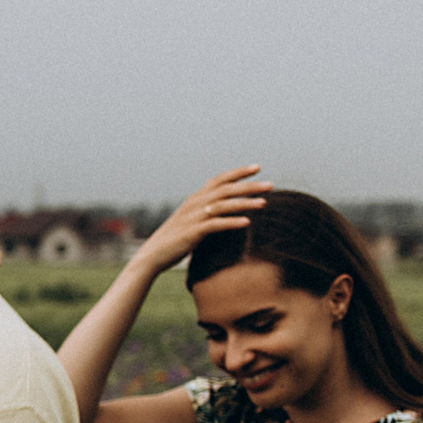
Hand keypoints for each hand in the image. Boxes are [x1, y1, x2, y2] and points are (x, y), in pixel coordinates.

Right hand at [133, 166, 271, 276]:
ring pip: (223, 205)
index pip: (219, 180)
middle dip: (249, 186)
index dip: (238, 172)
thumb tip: (226, 210)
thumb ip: (207, 212)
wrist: (152, 255)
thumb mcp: (191, 220)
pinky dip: (231, 222)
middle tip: (270, 185)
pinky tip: (247, 222)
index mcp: (195, 199)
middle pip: (225, 189)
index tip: (258, 167)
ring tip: (264, 203)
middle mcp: (194, 204)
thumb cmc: (175, 240)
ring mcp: (193, 218)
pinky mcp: (192, 233)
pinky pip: (215, 225)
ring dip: (244, 203)